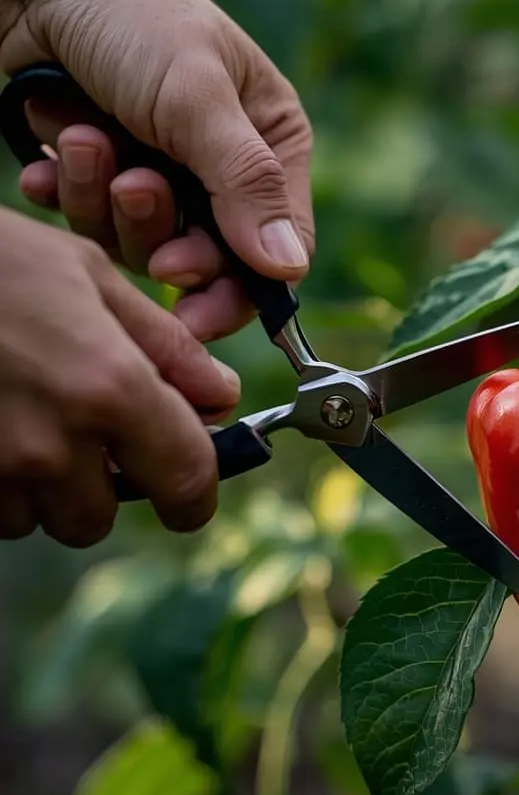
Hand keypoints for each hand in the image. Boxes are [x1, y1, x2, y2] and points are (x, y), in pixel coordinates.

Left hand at [0, 0, 313, 342]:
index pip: (273, 251)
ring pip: (137, 240)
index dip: (235, 290)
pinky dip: (64, 191)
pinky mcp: (103, 170)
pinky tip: (48, 151)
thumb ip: (247, 187)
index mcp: (269, 149)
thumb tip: (290, 269)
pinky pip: (88, 217)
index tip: (193, 311)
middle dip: (157, 232)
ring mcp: (159, 171)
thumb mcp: (199, 101)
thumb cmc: (134, 17)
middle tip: (134, 190)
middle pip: (203, 258)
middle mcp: (219, 170)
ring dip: (100, 198)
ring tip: (83, 138)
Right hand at [0, 207, 240, 545]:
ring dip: (39, 488)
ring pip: (36, 518)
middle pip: (99, 517)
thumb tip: (222, 396)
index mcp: (110, 388)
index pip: (186, 484)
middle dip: (99, 487)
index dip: (193, 498)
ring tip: (20, 418)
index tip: (186, 494)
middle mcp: (52, 443)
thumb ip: (166, 346)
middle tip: (79, 435)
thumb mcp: (88, 276)